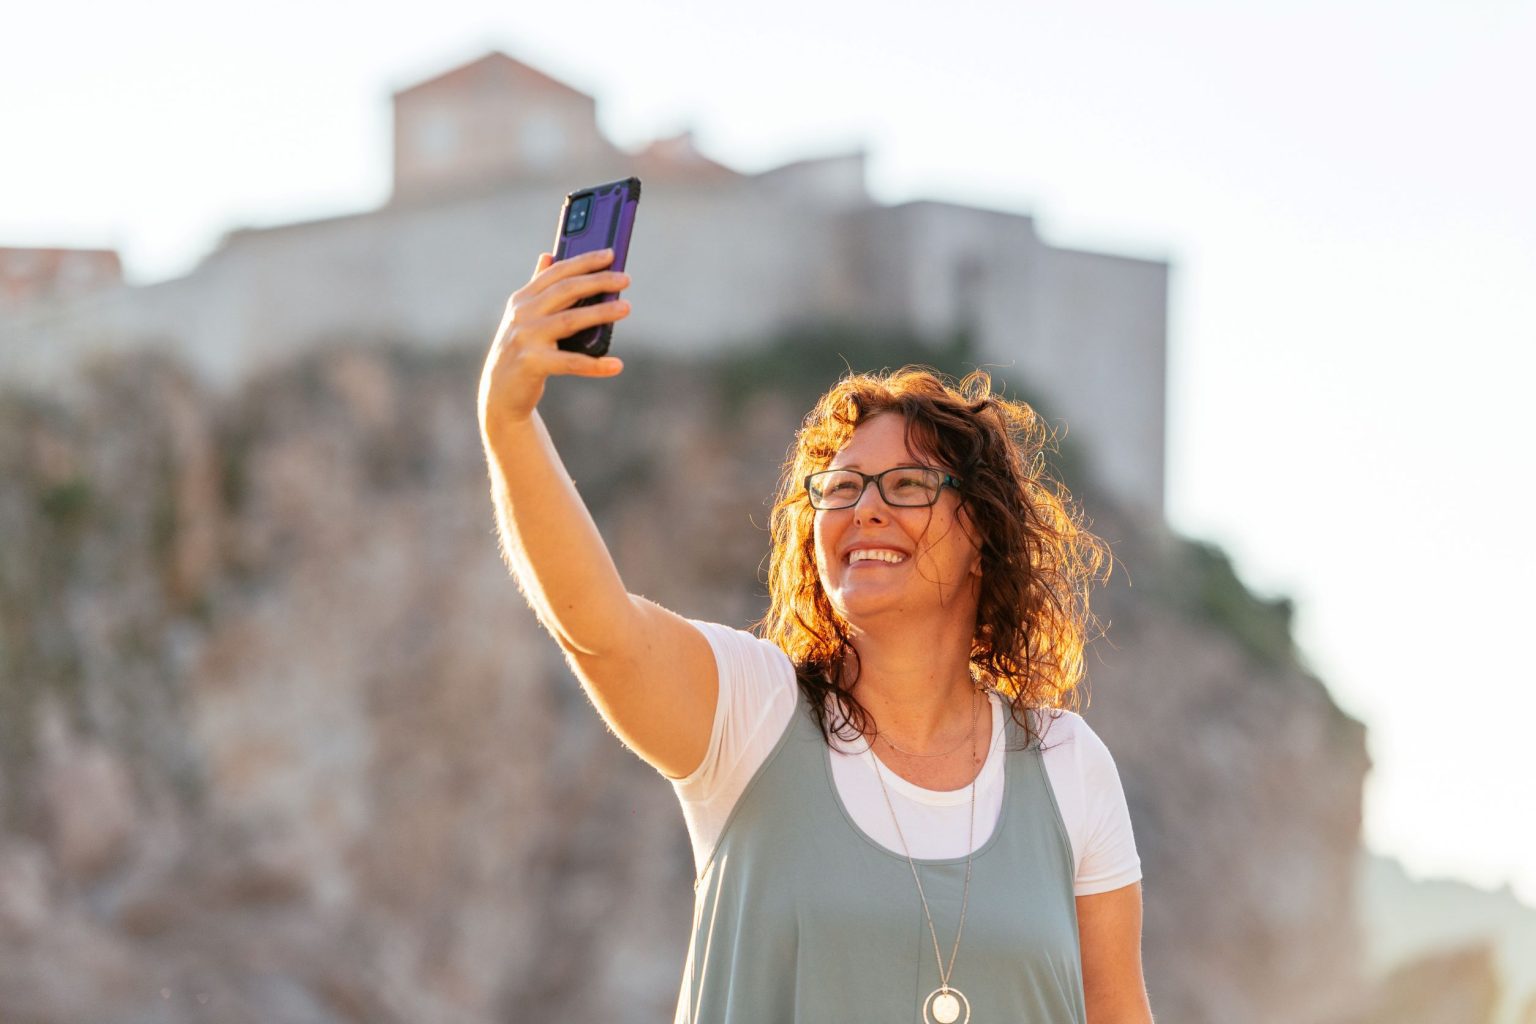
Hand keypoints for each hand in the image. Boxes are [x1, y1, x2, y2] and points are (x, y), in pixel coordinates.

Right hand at [478, 249, 630, 429]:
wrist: (500, 392)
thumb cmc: (519, 350)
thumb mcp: (523, 316)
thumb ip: (537, 287)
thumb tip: (547, 255)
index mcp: (522, 299)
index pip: (557, 272)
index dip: (584, 261)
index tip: (610, 253)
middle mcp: (522, 314)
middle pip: (566, 291)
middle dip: (598, 281)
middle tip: (625, 278)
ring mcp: (526, 338)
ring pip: (570, 320)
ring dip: (601, 313)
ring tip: (626, 307)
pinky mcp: (532, 364)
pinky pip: (571, 362)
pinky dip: (595, 364)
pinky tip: (616, 365)